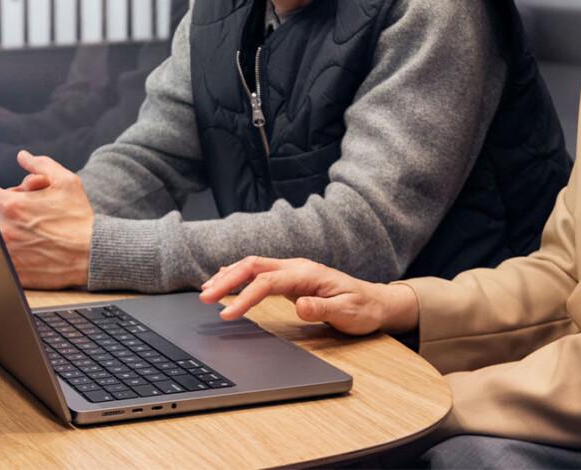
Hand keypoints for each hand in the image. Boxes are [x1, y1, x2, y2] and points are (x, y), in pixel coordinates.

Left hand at [0, 150, 93, 288]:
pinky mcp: (12, 271)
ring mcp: (6, 253)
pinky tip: (32, 251)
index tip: (3, 196)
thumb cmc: (79, 218)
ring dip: (6, 233)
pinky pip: (1, 259)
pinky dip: (11, 254)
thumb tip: (23, 156)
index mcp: (11, 205)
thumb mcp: (66, 181)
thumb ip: (40, 164)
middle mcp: (4, 230)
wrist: (92, 254)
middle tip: (28, 215)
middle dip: (4, 212)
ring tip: (32, 234)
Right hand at [198, 256, 419, 335]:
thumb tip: (300, 305)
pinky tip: (224, 278)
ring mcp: (292, 271)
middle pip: (253, 266)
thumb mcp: (347, 313)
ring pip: (253, 267)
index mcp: (307, 274)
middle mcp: (297, 267)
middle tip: (204, 297)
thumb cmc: (362, 308)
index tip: (227, 315)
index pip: (267, 282)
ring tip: (207, 290)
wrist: (376, 302)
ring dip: (229, 276)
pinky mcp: (290, 279)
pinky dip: (238, 275)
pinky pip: (259, 272)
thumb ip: (323, 308)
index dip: (245, 297)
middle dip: (227, 280)